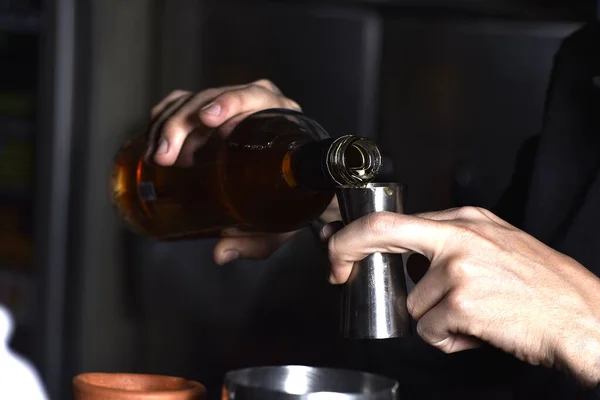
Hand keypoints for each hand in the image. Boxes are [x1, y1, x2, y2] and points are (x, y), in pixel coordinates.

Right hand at [148, 80, 339, 263]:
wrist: (295, 187)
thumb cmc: (293, 201)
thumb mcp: (281, 222)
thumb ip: (256, 241)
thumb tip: (221, 253)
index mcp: (281, 121)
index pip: (256, 97)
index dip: (231, 103)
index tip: (208, 120)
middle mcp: (258, 105)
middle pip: (214, 97)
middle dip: (182, 124)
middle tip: (164, 157)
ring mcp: (231, 106)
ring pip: (191, 100)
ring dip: (167, 125)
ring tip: (156, 158)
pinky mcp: (210, 112)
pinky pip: (181, 104)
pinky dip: (163, 120)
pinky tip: (154, 143)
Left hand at [324, 206, 599, 385]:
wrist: (582, 316)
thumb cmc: (543, 285)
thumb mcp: (497, 244)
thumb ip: (452, 245)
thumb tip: (412, 260)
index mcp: (465, 220)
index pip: (393, 219)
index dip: (357, 236)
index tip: (339, 250)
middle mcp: (459, 237)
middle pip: (382, 234)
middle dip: (346, 251)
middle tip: (337, 270)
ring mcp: (459, 269)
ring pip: (412, 303)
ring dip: (435, 320)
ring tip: (473, 317)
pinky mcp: (463, 303)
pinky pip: (430, 331)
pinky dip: (449, 339)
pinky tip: (479, 331)